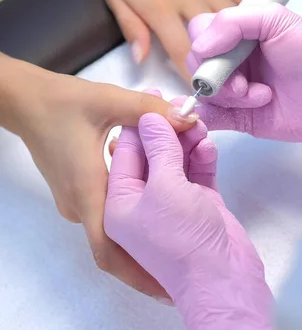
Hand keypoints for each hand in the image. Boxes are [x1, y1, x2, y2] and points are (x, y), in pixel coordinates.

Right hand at [3, 58, 198, 299]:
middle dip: (152, 248)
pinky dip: (139, 205)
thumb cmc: (62, 103)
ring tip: (185, 218)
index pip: (109, 247)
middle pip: (119, 242)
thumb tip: (188, 120)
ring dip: (149, 222)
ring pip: (119, 224)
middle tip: (186, 252)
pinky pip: (114, 209)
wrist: (28, 102)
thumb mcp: (111, 100)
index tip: (166, 287)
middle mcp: (81, 205)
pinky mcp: (82, 192)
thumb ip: (150, 111)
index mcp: (87, 191)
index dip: (137, 273)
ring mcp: (80, 201)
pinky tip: (166, 188)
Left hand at [98, 0, 245, 78]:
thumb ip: (131, 29)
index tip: (203, 93)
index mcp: (159, 7)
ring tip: (245, 60)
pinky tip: (250, 28)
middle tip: (230, 82)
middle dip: (223, 64)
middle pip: (215, 40)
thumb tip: (141, 61)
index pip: (183, 53)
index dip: (195, 77)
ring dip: (240, 42)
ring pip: (233, 20)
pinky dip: (246, 14)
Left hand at [105, 113, 271, 328]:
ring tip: (200, 122)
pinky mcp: (199, 205)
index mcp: (119, 203)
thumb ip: (160, 148)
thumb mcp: (165, 187)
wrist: (223, 279)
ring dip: (188, 143)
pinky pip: (197, 174)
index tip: (155, 95)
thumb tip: (153, 116)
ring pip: (177, 162)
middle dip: (168, 131)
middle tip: (184, 105)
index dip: (140, 123)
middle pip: (153, 156)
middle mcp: (143, 203)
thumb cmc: (183, 238)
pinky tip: (208, 144)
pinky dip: (202, 159)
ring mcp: (173, 204)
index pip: (125, 154)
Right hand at [187, 3, 301, 158]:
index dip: (205, 44)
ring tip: (262, 96)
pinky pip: (210, 118)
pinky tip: (237, 109)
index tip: (225, 54)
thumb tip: (199, 47)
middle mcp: (233, 61)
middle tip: (245, 83)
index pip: (200, 33)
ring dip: (229, 96)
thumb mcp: (276, 19)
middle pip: (197, 65)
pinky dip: (209, 116)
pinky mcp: (239, 119)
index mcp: (239, 35)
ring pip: (204, 93)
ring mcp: (235, 92)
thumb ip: (233, 22)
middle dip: (218, 75)